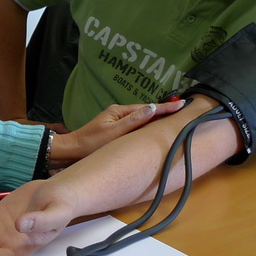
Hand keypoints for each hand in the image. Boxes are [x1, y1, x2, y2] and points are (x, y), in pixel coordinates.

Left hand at [51, 99, 183, 166]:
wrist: (72, 151)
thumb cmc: (91, 143)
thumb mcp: (114, 132)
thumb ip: (133, 120)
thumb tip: (152, 108)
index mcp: (119, 111)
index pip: (147, 108)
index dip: (165, 107)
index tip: (183, 104)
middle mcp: (119, 113)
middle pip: (146, 111)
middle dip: (164, 110)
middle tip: (183, 109)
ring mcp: (117, 121)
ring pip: (141, 118)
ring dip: (157, 118)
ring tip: (174, 117)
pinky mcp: (115, 129)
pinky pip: (136, 125)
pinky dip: (147, 125)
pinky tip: (154, 128)